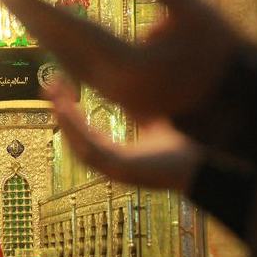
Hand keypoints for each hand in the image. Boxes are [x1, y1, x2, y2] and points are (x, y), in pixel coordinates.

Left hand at [0, 0, 252, 121]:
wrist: (242, 117)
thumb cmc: (227, 61)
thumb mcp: (197, 8)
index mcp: (128, 65)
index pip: (72, 29)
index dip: (40, 8)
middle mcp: (115, 84)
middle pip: (62, 46)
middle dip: (32, 18)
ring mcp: (120, 94)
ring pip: (71, 61)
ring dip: (46, 35)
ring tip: (24, 12)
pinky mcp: (128, 99)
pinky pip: (87, 72)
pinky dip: (67, 53)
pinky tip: (57, 41)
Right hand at [47, 80, 202, 189]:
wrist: (208, 164)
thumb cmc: (186, 147)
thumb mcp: (158, 120)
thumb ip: (143, 109)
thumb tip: (134, 86)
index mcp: (119, 155)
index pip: (86, 133)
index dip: (72, 112)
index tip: (61, 88)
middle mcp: (113, 164)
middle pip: (76, 138)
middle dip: (61, 111)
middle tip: (48, 86)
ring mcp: (115, 169)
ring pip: (79, 145)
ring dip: (65, 119)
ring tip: (55, 95)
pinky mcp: (120, 171)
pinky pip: (90, 150)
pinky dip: (77, 130)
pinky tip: (70, 110)